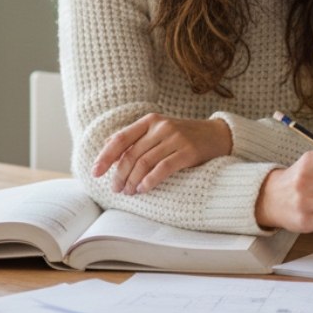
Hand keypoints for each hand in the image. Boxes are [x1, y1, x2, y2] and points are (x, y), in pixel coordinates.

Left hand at [92, 115, 231, 194]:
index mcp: (150, 121)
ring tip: (129, 192)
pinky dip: (150, 181)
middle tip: (115, 189)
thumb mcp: (158, 130)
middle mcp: (161, 127)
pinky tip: (143, 189)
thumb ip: (135, 136)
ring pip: (144, 163)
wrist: (217, 135)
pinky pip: (163, 168)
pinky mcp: (188, 152)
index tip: (96, 173)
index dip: (106, 157)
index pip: (121, 139)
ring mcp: (175, 138)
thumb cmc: (183, 135)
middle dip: (119, 175)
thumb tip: (107, 145)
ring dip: (132, 181)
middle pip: (131, 154)